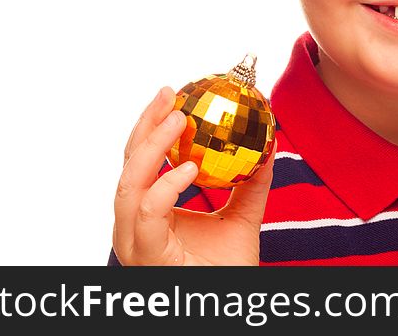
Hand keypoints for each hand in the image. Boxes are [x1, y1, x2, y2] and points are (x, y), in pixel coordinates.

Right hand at [112, 87, 274, 264]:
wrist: (229, 304)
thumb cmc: (228, 271)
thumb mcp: (243, 218)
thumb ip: (251, 184)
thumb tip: (269, 144)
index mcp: (149, 212)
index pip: (142, 160)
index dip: (152, 125)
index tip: (172, 93)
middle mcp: (134, 226)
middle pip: (128, 165)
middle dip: (145, 126)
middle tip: (169, 95)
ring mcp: (134, 243)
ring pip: (127, 187)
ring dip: (151, 149)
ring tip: (178, 120)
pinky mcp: (145, 257)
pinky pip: (147, 216)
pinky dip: (164, 188)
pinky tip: (188, 169)